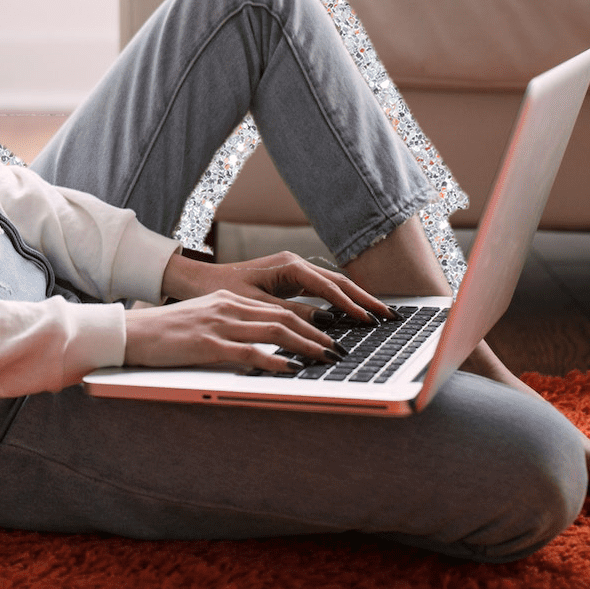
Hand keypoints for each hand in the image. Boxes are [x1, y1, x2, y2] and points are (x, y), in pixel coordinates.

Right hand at [122, 290, 340, 371]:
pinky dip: (275, 360)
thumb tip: (259, 344)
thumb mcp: (202, 321)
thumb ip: (229, 327)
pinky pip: (250, 351)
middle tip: (339, 350)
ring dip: (306, 346)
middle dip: (316, 334)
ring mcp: (219, 324)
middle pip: (283, 317)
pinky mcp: (208, 344)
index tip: (328, 336)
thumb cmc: (164, 333)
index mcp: (228, 300)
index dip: (308, 322)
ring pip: (274, 331)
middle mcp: (228, 306)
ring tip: (326, 358)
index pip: (277, 309)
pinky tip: (292, 368)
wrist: (131, 333)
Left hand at [161, 250, 395, 325]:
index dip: (351, 305)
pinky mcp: (291, 280)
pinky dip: (340, 302)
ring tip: (380, 316)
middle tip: (390, 317)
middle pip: (339, 282)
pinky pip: (323, 291)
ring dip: (356, 301)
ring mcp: (295, 271)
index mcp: (289, 266)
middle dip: (365, 300)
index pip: (329, 287)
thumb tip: (325, 324)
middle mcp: (295, 264)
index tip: (370, 320)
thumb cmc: (222, 291)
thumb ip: (291, 314)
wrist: (200, 281)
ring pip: (334, 286)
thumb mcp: (256, 306)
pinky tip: (354, 315)